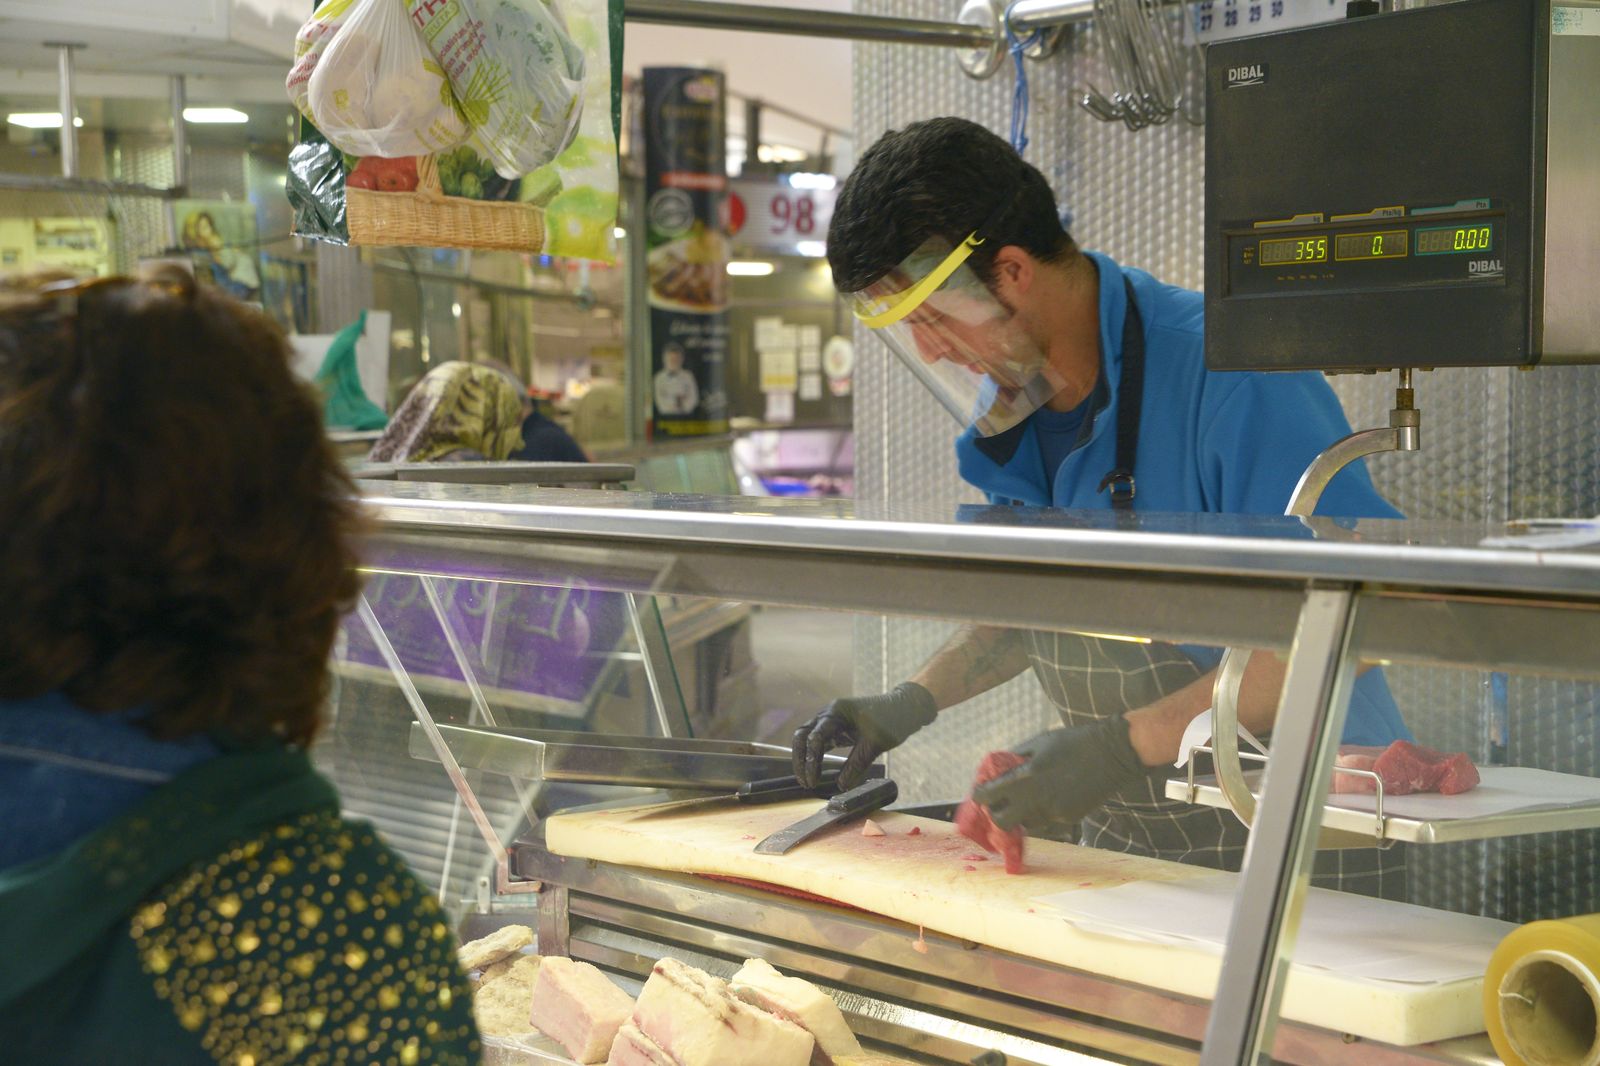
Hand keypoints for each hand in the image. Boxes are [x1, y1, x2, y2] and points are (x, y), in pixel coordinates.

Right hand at [791, 682, 937, 789]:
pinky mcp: (836, 727)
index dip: (811, 762)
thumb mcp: (874, 745)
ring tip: (808, 780)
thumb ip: (856, 765)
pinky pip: (818, 740)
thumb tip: (841, 786)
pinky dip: (814, 754)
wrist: (904, 708)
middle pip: (802, 735)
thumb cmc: (891, 720)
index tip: (813, 781)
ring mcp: (831, 719)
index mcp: (837, 712)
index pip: (814, 738)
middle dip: (800, 760)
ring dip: (804, 757)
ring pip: (807, 737)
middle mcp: (829, 713)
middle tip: (806, 782)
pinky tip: (815, 769)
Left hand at [972, 717, 1146, 831]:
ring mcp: (1054, 812)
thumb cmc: (1073, 742)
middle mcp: (1036, 799)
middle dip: (997, 814)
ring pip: (1026, 824)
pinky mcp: (1069, 818)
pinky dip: (1042, 813)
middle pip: (1002, 822)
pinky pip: (1047, 821)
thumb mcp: (1039, 741)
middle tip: (1000, 803)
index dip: (980, 796)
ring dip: (1020, 815)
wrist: (1112, 754)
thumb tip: (998, 768)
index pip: (988, 796)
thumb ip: (1015, 757)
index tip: (982, 793)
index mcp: (1025, 777)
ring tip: (1026, 799)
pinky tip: (1050, 797)